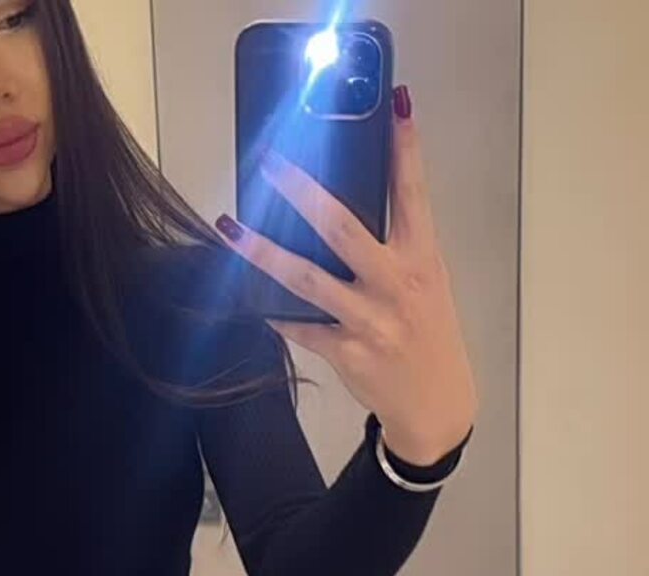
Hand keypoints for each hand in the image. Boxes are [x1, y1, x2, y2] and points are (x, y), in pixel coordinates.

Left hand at [213, 86, 476, 465]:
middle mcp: (396, 284)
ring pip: (306, 278)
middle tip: (270, 162)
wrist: (437, 405)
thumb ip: (392, 247)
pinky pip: (298, 325)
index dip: (406, 148)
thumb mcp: (423, 282)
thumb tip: (337, 210)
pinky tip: (247, 296)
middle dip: (303, 190)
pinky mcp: (346, 351)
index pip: (413, 193)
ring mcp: (370, 320)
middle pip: (342, 227)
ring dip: (262, 251)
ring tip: (229, 227)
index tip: (396, 105)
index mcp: (422, 258)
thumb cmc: (427, 332)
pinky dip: (272, 310)